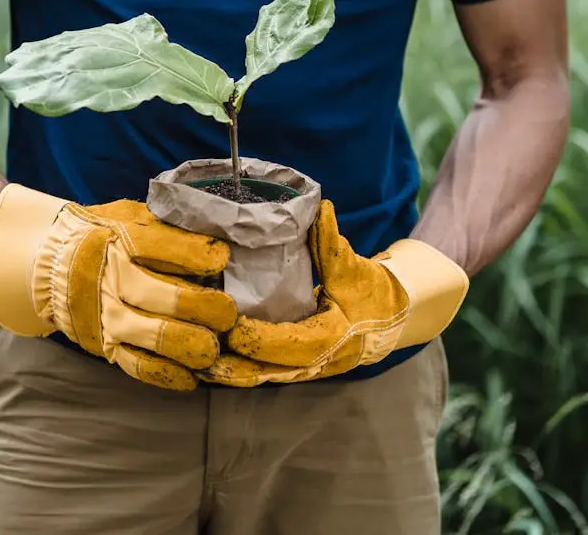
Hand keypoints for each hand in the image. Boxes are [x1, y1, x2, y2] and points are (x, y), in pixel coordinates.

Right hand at [0, 183, 236, 390]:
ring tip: (215, 347)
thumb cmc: (102, 233)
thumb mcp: (129, 215)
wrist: (48, 262)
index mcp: (121, 240)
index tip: (222, 259)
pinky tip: (193, 376)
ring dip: (192, 345)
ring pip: (156, 337)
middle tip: (228, 313)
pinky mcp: (104, 344)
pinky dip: (168, 374)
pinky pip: (139, 366)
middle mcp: (113, 279)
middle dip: (205, 308)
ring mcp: (107, 316)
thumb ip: (166, 225)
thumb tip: (217, 235)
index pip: (164, 247)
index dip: (198, 255)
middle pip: (166, 297)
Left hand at [200, 198, 467, 387]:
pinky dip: (239, 369)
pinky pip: (265, 372)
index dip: (262, 339)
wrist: (391, 316)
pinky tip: (210, 362)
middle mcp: (319, 360)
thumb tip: (321, 210)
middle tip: (200, 348)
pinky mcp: (296, 366)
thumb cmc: (370, 289)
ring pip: (265, 377)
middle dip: (236, 363)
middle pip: (272, 370)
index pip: (294, 344)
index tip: (231, 328)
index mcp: (335, 337)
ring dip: (232, 372)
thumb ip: (333, 243)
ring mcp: (307, 368)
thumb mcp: (355, 266)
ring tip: (196, 361)